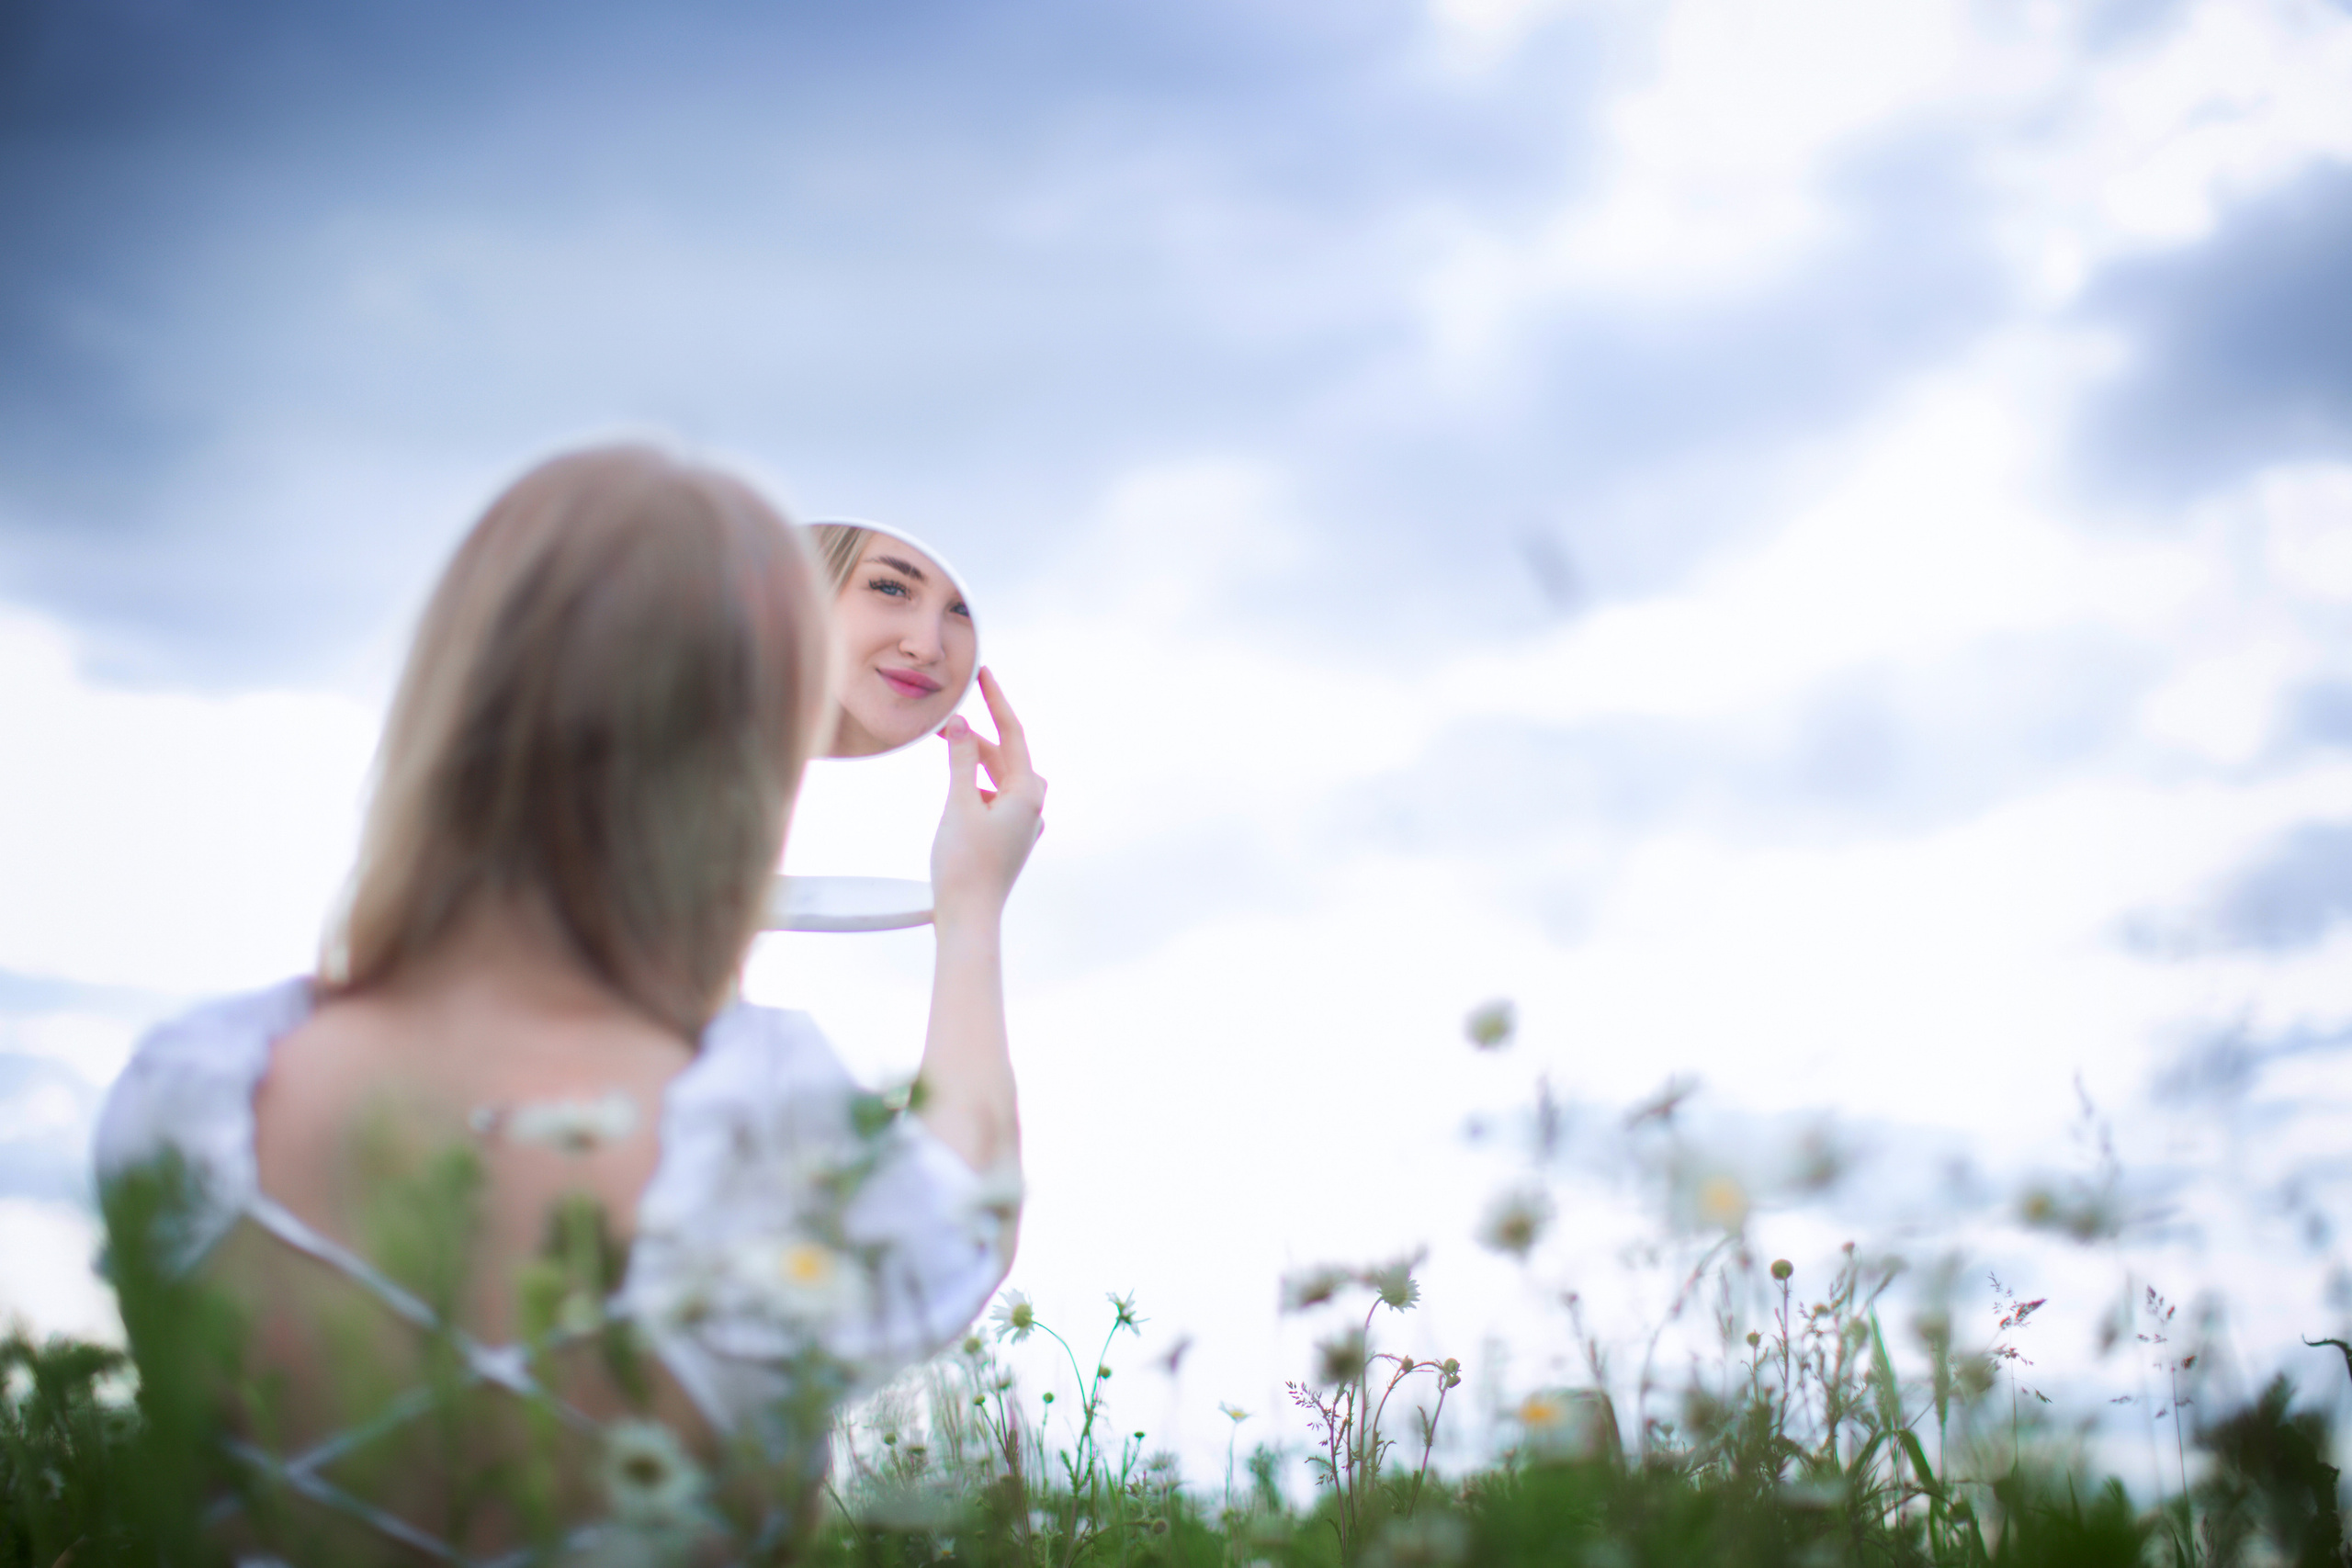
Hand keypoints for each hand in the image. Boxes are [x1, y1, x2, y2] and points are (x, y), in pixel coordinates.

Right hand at [931, 668, 1044, 922]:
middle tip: (945, 720)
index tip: (983, 673)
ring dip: (978, 763)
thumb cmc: (963, 864)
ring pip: (1003, 779)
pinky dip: (979, 787)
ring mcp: (1024, 827)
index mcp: (1027, 794)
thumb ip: (961, 760)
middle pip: (1007, 757)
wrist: (969, 918)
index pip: (1013, 734)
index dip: (996, 701)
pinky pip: (998, 800)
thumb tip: (961, 723)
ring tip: (948, 749)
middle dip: (978, 737)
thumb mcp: (958, 803)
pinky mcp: (1012, 841)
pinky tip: (960, 791)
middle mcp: (1033, 808)